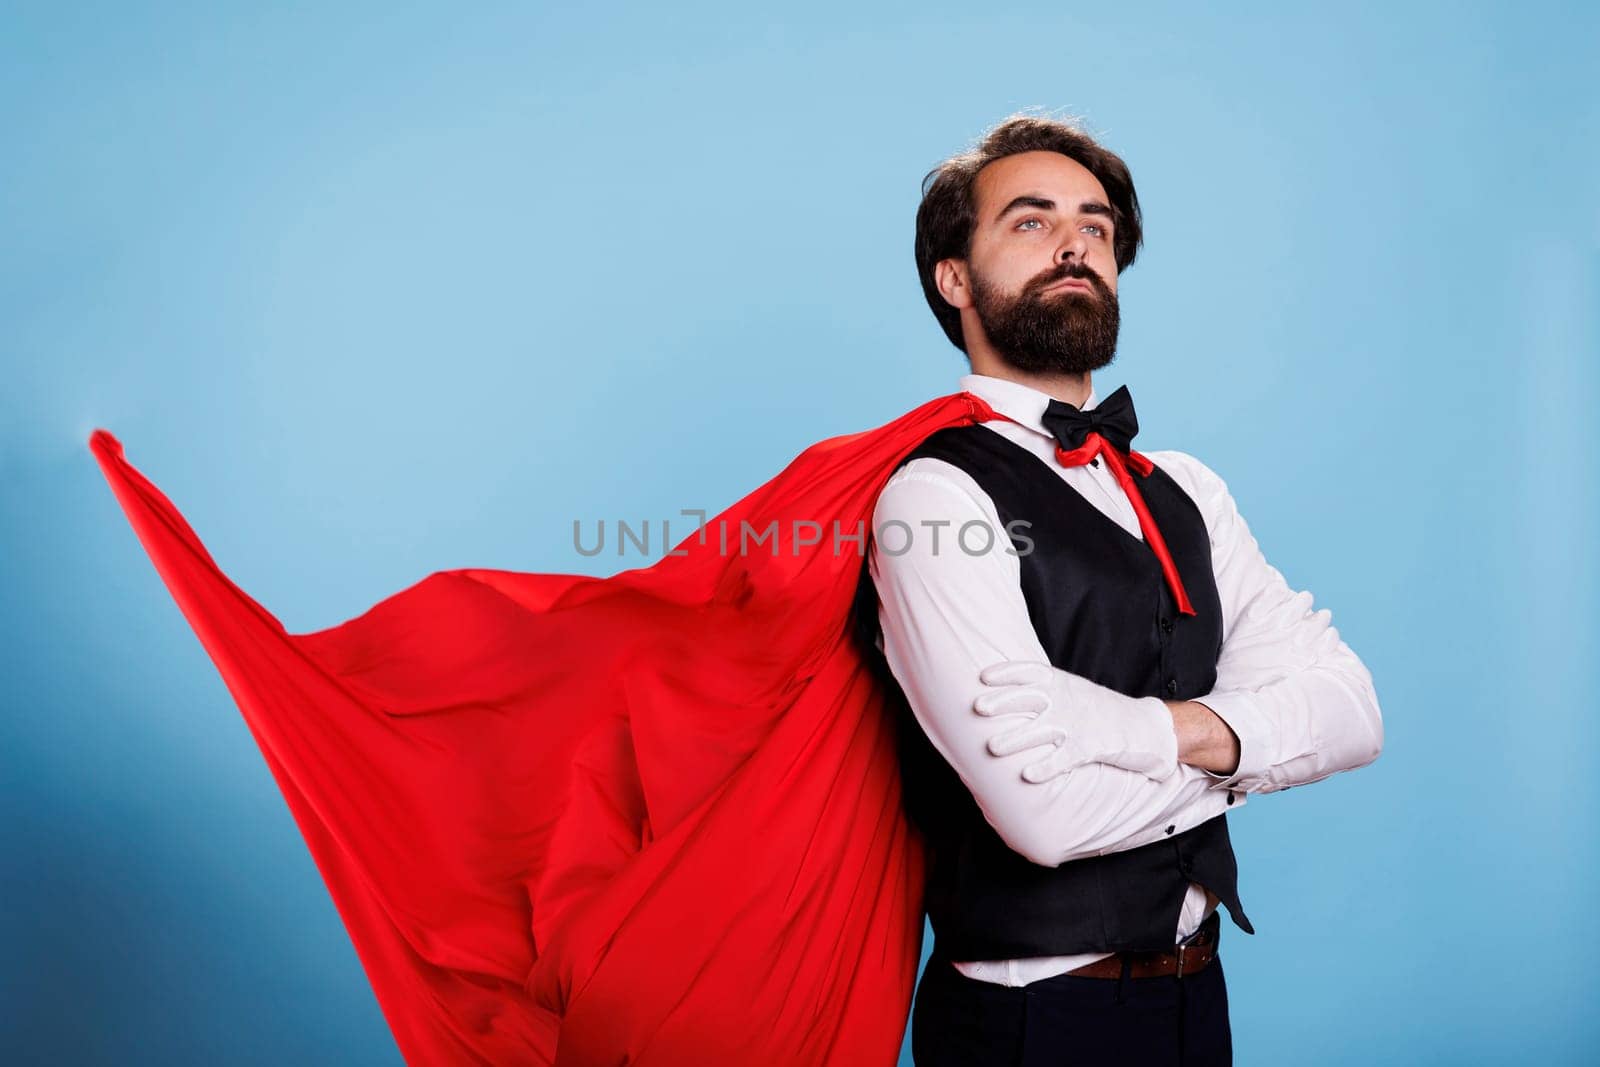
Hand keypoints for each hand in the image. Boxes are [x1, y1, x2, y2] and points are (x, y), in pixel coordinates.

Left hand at [974, 660, 1179, 782]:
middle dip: (1004, 702)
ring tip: (992, 747)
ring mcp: (1079, 724)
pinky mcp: (1091, 747)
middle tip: (978, 708)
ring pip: (1042, 730)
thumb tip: (1003, 695)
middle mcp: (1066, 701)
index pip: (1031, 671)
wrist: (1144, 726)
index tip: (983, 676)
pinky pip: (1065, 757)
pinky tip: (1028, 775)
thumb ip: (1043, 690)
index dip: (1006, 672)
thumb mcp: (1072, 690)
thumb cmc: (1098, 709)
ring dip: (1016, 739)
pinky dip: (1046, 766)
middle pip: (1031, 697)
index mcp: (1060, 683)